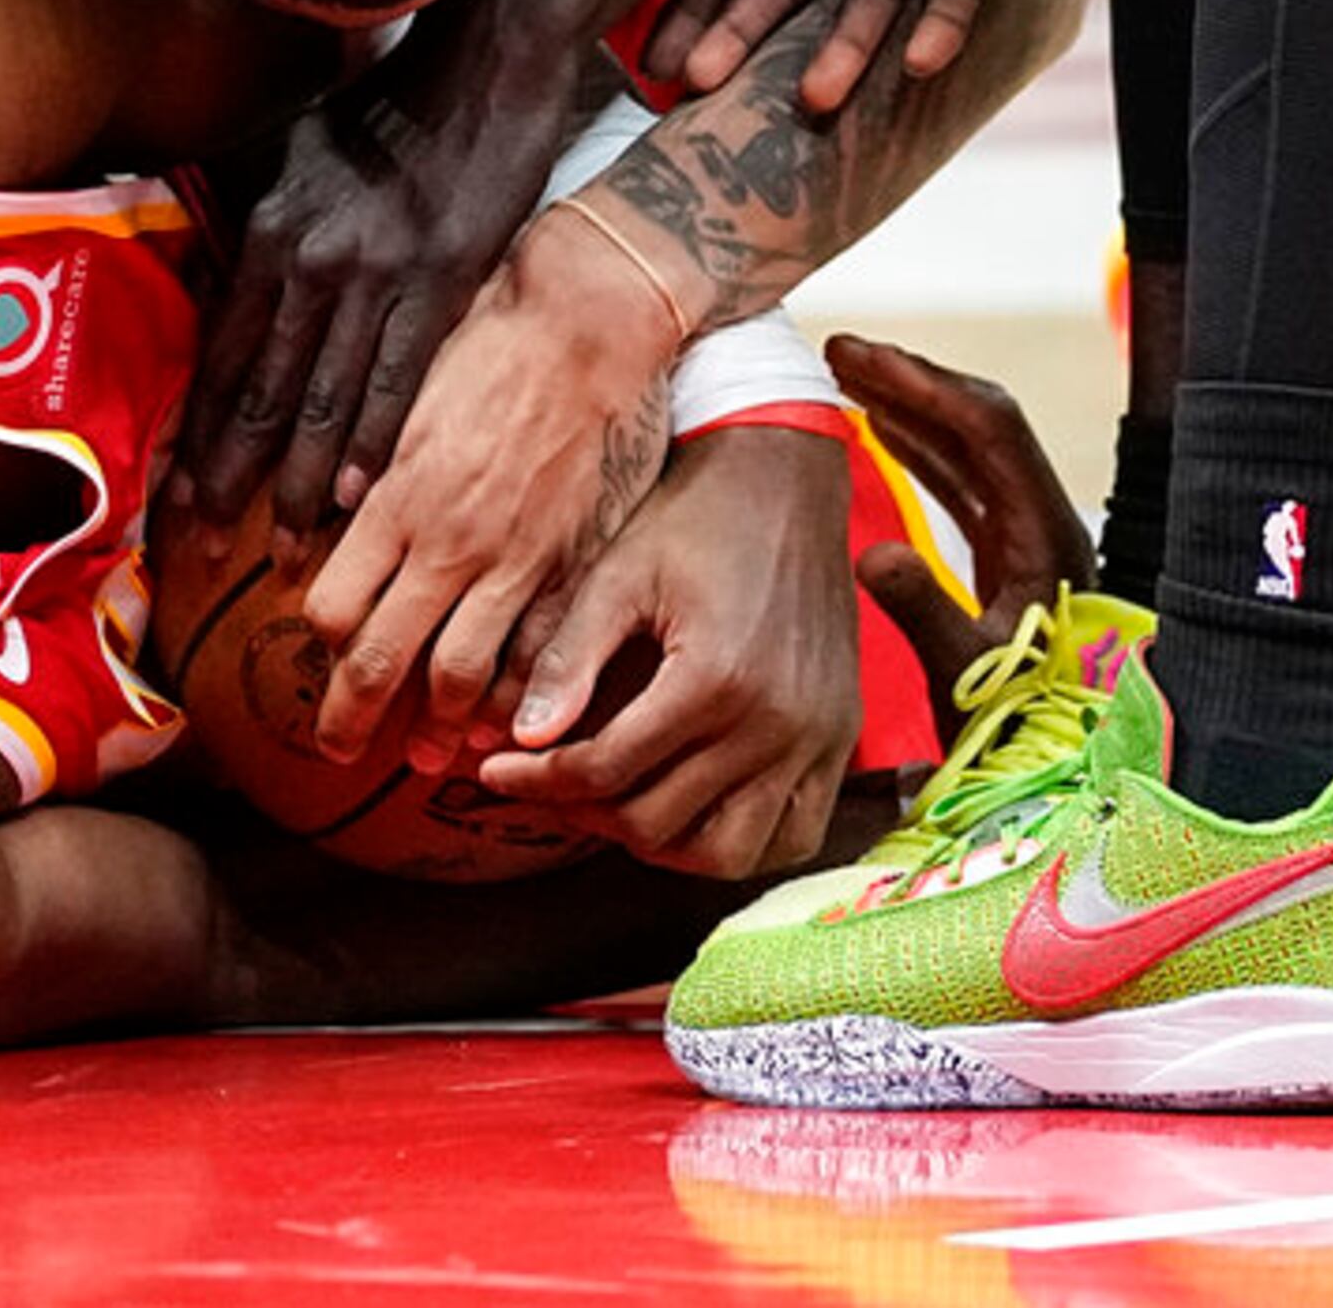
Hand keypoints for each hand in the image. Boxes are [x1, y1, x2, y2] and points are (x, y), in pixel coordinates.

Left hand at [180, 32, 578, 538]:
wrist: (486, 61)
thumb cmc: (397, 102)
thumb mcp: (307, 149)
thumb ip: (275, 219)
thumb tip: (242, 269)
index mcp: (271, 228)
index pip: (220, 353)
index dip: (198, 430)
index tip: (176, 494)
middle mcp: (308, 256)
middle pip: (258, 389)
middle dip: (230, 476)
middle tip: (207, 546)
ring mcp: (375, 271)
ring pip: (323, 397)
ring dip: (301, 483)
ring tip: (288, 550)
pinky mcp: (442, 278)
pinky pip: (398, 377)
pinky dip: (374, 443)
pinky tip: (360, 496)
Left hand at [297, 208, 678, 763]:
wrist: (590, 321)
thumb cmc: (491, 340)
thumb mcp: (406, 394)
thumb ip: (371, 462)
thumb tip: (334, 505)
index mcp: (396, 497)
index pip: (334, 605)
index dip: (321, 640)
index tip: (321, 651)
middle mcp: (448, 541)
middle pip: (381, 658)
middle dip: (350, 717)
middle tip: (334, 750)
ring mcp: (514, 559)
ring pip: (459, 673)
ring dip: (434, 728)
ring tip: (423, 760)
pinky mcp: (573, 562)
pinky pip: (537, 655)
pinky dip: (515, 700)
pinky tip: (506, 725)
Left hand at [470, 423, 861, 877]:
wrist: (786, 477)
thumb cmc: (694, 515)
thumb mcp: (617, 574)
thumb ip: (568, 660)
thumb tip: (519, 741)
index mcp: (713, 679)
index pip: (604, 771)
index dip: (535, 781)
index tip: (492, 771)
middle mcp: (774, 724)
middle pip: (657, 822)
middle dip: (584, 810)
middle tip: (546, 782)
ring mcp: (816, 740)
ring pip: (727, 854)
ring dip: (662, 841)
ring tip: (617, 802)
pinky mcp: (840, 740)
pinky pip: (794, 836)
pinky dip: (741, 843)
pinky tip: (693, 809)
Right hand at [816, 331, 1096, 728]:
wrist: (1073, 769)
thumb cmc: (1024, 728)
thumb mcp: (968, 677)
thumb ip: (925, 614)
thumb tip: (873, 555)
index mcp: (1043, 536)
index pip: (988, 429)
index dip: (921, 384)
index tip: (858, 361)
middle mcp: (1042, 524)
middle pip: (979, 424)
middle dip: (911, 381)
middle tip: (841, 353)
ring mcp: (1028, 538)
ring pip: (969, 448)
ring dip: (911, 408)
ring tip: (849, 380)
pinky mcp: (1011, 557)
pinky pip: (962, 480)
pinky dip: (919, 448)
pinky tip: (881, 433)